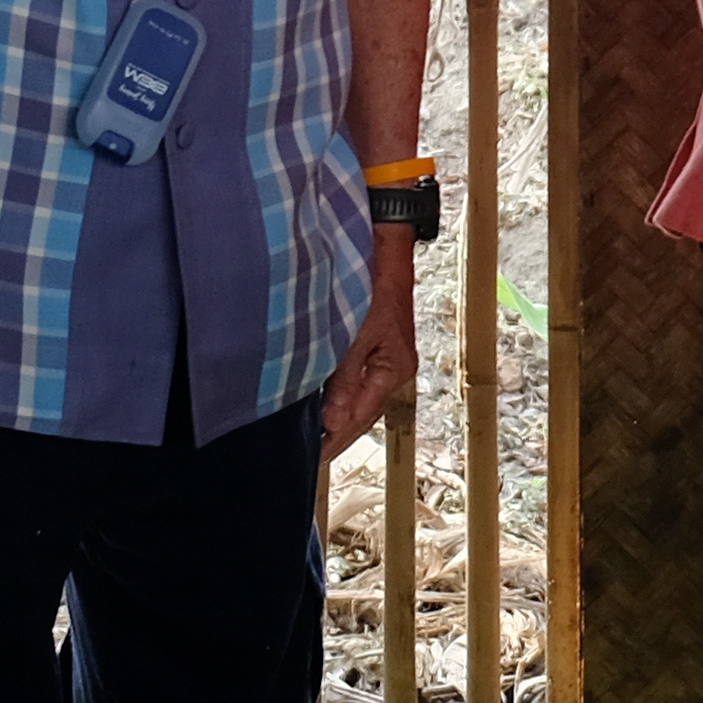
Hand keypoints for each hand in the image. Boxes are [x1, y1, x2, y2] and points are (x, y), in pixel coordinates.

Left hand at [323, 234, 417, 455]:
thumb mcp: (356, 333)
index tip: (313, 458)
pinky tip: (318, 401)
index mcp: (394, 369)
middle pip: (362, 412)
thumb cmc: (373, 283)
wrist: (383, 245)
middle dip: (336, 433)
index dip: (336, 439)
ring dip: (335, 415)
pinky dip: (336, 393)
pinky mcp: (370, 344)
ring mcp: (381, 357)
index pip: (361, 417)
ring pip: (357, 397)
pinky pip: (353, 379)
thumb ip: (344, 379)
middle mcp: (390, 368)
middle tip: (308, 454)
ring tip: (310, 436)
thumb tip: (333, 421)